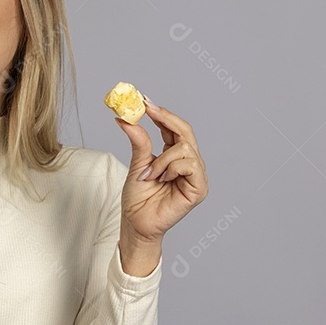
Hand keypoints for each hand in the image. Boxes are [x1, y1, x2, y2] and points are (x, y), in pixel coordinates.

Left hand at [113, 96, 207, 265]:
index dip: (162, 114)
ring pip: (185, 148)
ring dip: (162, 158)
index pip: (174, 128)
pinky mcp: (199, 188)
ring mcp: (196, 175)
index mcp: (175, 156)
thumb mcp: (137, 164)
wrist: (136, 223)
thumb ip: (138, 142)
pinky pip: (189, 165)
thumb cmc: (138, 198)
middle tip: (147, 109)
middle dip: (166, 118)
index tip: (145, 101)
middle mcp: (189, 163)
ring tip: (148, 174)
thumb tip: (126, 119)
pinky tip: (160, 179)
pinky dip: (171, 168)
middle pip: (186, 131)